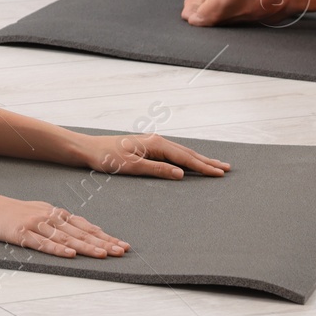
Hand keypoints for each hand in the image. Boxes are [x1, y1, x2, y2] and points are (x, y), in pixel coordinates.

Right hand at [0, 194, 127, 258]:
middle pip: (80, 232)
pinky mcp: (22, 234)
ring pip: (66, 238)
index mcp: (54, 213)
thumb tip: (82, 227)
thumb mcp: (39, 211)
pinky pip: (43, 243)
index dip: (104, 235)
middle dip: (103, 242)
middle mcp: (49, 217)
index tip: (121, 244)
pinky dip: (57, 248)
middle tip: (121, 251)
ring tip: (103, 254)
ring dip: (86, 246)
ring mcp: (35, 225)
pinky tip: (70, 254)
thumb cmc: (12, 212)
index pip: (84, 225)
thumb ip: (59, 219)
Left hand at [78, 132, 229, 179]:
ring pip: (181, 152)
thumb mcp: (131, 166)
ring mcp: (152, 144)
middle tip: (227, 168)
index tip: (220, 173)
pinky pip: (173, 154)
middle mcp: (156, 141)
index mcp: (155, 144)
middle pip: (187, 153)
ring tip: (215, 165)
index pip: (184, 157)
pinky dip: (186, 159)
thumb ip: (157, 169)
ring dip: (199, 159)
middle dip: (207, 161)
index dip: (203, 166)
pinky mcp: (147, 148)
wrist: (89, 149)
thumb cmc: (107, 158)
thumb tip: (181, 174)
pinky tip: (191, 162)